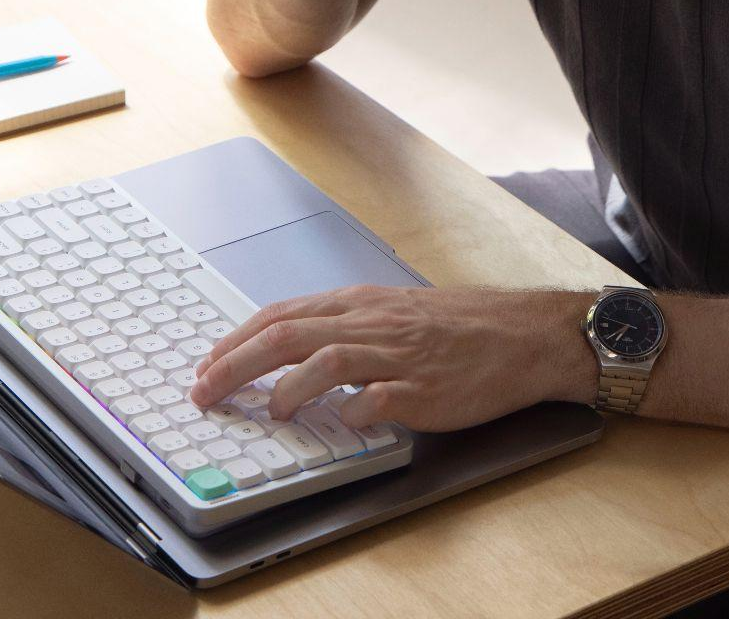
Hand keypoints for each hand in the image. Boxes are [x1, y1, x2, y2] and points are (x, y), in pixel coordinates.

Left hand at [188, 285, 594, 432]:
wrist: (524, 334)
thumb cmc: (460, 328)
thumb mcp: (394, 313)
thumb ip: (346, 329)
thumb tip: (292, 352)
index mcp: (359, 305)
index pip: (281, 315)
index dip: (236, 342)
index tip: (206, 366)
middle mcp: (372, 324)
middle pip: (288, 334)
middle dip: (237, 364)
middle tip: (205, 392)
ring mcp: (399, 356)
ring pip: (328, 358)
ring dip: (290, 386)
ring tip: (270, 410)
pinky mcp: (426, 388)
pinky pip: (382, 398)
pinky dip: (355, 411)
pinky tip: (342, 422)